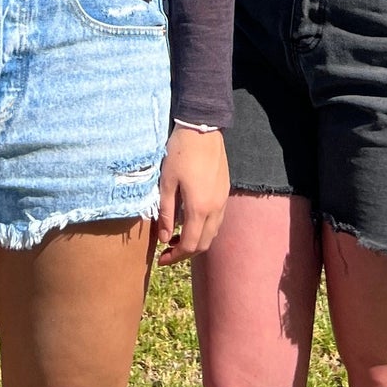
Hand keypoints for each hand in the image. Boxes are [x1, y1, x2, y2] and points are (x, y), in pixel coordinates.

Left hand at [153, 128, 229, 265]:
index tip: (161, 259)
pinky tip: (190, 220)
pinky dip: (204, 228)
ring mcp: (222, 200)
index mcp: (199, 208)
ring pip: (213, 233)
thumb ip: (165, 213)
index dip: (175, 256)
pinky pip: (217, 220)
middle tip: (167, 251)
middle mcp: (215, 208)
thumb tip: (162, 239)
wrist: (202, 128)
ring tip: (176, 236)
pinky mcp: (224, 191)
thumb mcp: (166, 183)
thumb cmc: (180, 153)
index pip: (190, 244)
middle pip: (204, 243)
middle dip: (186, 252)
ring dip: (197, 240)